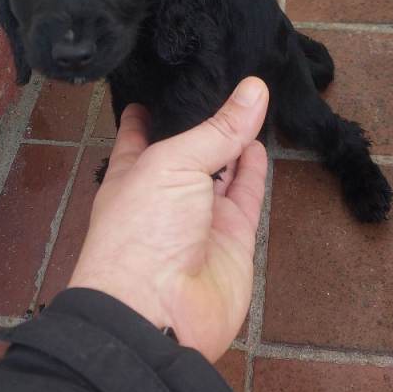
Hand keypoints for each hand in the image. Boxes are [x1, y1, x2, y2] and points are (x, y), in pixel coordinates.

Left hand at [68, 78, 268, 361]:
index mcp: (133, 172)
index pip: (140, 131)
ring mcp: (201, 216)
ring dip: (235, 139)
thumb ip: (218, 129)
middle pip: (189, 148)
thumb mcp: (172, 164)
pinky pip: (246, 195)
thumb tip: (256, 87)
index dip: (152, 106)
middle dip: (203, 121)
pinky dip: (254, 169)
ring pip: (222, 168)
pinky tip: (259, 140)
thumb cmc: (141, 231)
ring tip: (251, 100)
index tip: (168, 77)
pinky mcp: (233, 238)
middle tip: (226, 78)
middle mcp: (166, 192)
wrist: (158, 314)